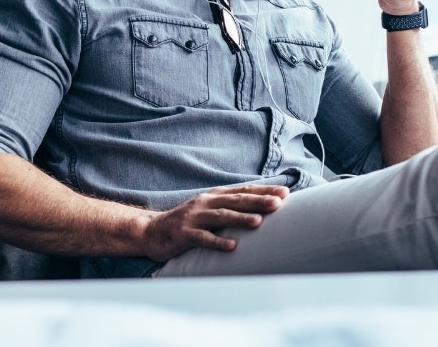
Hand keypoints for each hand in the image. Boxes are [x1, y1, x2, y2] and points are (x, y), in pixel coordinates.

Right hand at [140, 184, 288, 261]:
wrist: (151, 230)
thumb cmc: (188, 222)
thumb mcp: (209, 209)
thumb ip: (230, 207)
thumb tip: (261, 207)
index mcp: (215, 196)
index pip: (244, 191)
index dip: (264, 190)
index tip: (285, 192)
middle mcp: (206, 203)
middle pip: (236, 201)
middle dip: (258, 201)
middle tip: (278, 203)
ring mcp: (194, 218)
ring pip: (221, 216)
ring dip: (240, 218)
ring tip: (258, 221)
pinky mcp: (184, 234)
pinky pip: (203, 238)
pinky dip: (218, 242)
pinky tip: (232, 246)